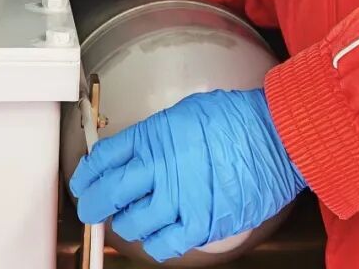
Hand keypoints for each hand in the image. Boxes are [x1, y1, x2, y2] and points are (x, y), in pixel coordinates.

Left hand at [69, 88, 305, 261]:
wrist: (275, 135)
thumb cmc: (237, 119)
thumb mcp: (184, 114)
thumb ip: (157, 136)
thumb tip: (138, 152)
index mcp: (151, 136)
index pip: (102, 160)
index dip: (86, 175)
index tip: (83, 183)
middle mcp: (158, 169)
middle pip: (108, 194)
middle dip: (93, 206)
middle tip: (92, 210)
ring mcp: (177, 199)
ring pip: (131, 224)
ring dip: (126, 225)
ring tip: (131, 221)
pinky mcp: (200, 224)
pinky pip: (164, 244)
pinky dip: (155, 244)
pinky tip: (156, 237)